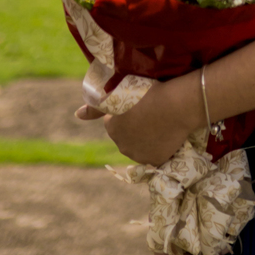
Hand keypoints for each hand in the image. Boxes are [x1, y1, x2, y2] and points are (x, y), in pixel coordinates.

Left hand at [75, 78, 197, 164]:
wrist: (178, 105)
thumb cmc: (150, 93)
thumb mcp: (121, 94)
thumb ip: (96, 107)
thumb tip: (77, 115)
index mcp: (112, 128)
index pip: (115, 121)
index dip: (127, 112)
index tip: (140, 104)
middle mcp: (122, 146)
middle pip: (127, 135)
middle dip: (134, 127)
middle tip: (151, 112)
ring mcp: (139, 155)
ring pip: (140, 146)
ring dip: (146, 138)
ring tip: (160, 122)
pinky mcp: (156, 161)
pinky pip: (155, 154)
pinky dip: (159, 146)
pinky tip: (167, 134)